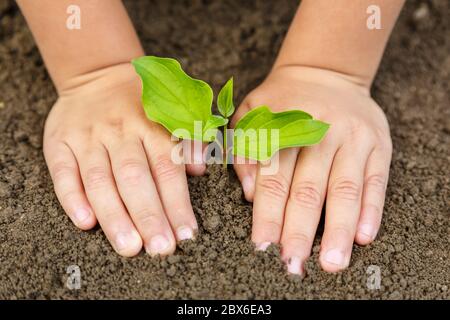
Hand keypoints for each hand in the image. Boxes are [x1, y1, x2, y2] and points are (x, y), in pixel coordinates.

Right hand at [44, 63, 203, 256]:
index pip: (167, 170)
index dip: (177, 204)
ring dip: (115, 216)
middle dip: (149, 216)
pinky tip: (85, 223)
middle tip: (161, 249)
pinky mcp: (60, 142)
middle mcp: (121, 132)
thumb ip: (188, 138)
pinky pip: (63, 172)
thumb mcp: (170, 110)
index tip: (186, 234)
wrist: (98, 75)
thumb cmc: (143, 103)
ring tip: (129, 247)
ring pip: (100, 180)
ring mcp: (88, 137)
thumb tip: (199, 168)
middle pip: (135, 178)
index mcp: (152, 126)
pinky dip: (72, 198)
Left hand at [232, 65, 391, 273]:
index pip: (272, 179)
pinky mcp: (378, 144)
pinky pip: (376, 181)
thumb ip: (243, 149)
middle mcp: (319, 133)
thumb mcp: (250, 113)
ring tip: (332, 263)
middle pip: (307, 190)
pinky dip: (371, 210)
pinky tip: (362, 237)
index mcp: (283, 127)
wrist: (324, 72)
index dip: (267, 216)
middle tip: (293, 264)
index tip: (263, 247)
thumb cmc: (281, 102)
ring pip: (344, 189)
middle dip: (299, 231)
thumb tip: (249, 193)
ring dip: (337, 229)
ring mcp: (352, 139)